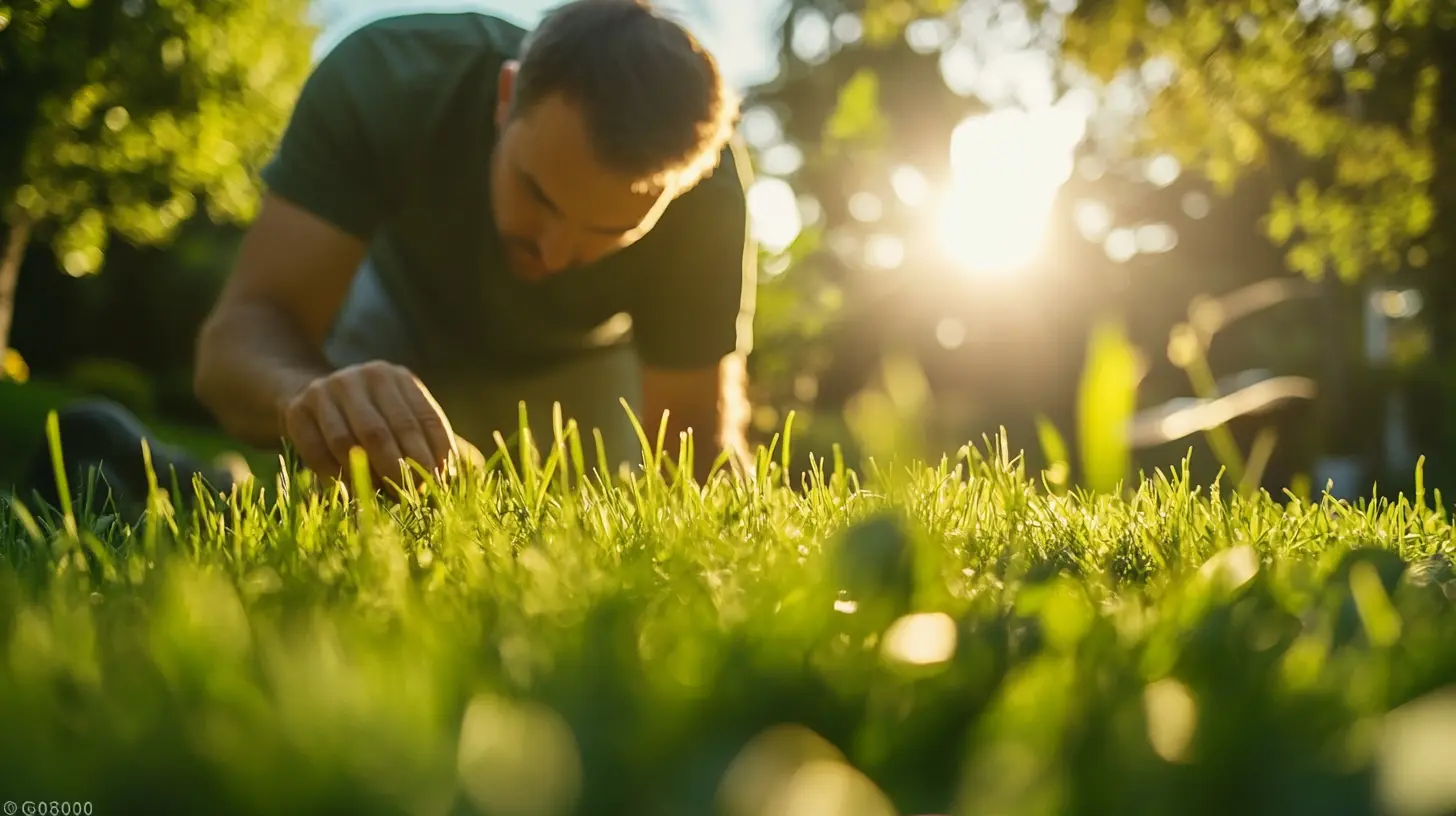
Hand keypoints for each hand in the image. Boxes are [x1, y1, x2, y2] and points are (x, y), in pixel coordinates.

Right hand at [280, 361, 456, 486]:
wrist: (307, 393)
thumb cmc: (371, 416)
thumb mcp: (401, 414)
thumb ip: (433, 439)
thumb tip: (478, 468)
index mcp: (396, 377)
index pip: (423, 418)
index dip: (436, 453)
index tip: (443, 481)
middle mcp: (361, 377)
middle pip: (386, 432)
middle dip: (402, 469)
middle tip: (414, 496)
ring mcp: (326, 390)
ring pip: (350, 442)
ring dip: (368, 475)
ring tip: (385, 497)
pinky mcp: (297, 409)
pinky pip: (318, 451)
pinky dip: (335, 475)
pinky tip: (349, 490)